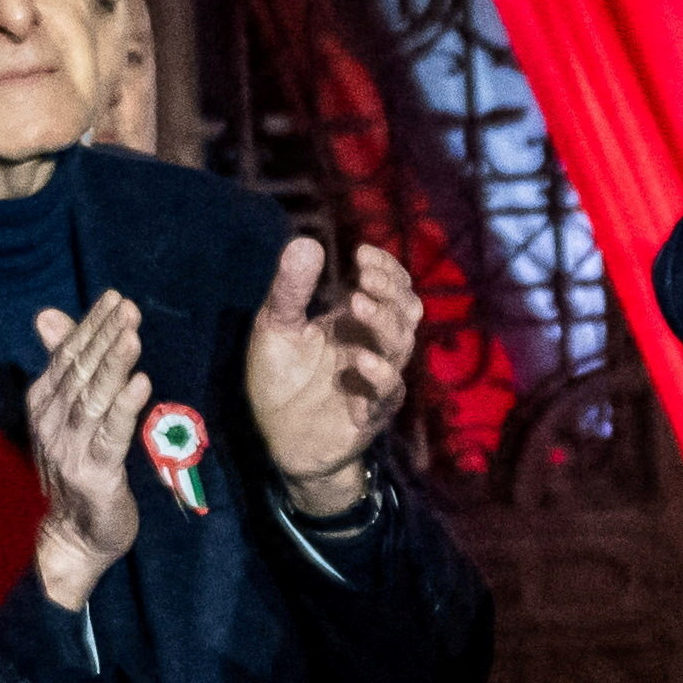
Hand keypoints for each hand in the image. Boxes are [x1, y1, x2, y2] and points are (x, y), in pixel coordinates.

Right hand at [22, 288, 150, 612]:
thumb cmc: (75, 472)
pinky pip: (111, 435)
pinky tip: (142, 383)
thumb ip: (65, 366)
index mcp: (43, 405)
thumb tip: (48, 315)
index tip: (114, 298)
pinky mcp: (95, 475)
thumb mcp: (66, 414)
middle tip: (126, 306)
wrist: (70, 538)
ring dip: (114, 364)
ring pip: (95, 398)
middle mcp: (52, 424)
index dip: (90, 327)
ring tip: (132, 333)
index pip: (67, 357)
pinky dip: (125, 407)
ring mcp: (70, 449)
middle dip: (104, 337)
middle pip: (81, 372)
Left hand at [246, 227, 422, 511]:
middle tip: (363, 278)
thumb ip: (291, 289)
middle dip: (390, 290)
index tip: (362, 253)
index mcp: (356, 323)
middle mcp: (374, 347)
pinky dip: (378, 375)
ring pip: (401, 345)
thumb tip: (307, 241)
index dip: (386, 269)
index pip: (392, 288)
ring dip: (383, 323)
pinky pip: (387, 392)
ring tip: (356, 304)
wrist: (280, 440)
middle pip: (407, 311)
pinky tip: (358, 361)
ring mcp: (377, 380)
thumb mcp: (275, 327)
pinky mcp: (371, 413)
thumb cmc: (281, 380)